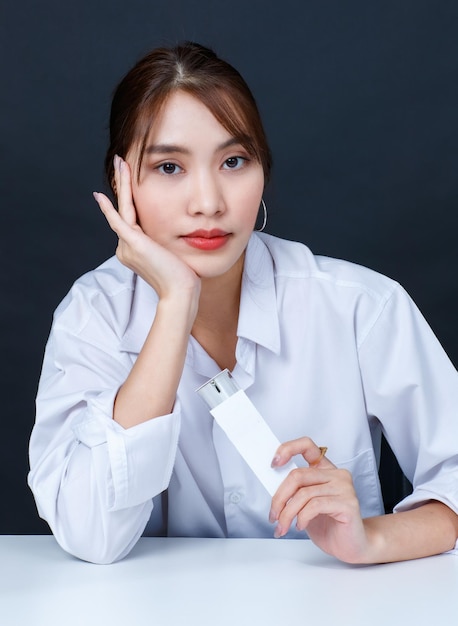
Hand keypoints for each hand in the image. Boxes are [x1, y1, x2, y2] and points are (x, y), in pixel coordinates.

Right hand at [93, 155, 200, 302]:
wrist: (180, 292)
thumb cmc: (182, 277)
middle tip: (120, 161)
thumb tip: (174, 235)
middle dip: (123, 183)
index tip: (129, 180)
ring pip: (123, 208)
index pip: (130, 217)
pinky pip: (118, 221)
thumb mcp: (172, 255)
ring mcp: (127, 246)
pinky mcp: (132, 244)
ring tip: (120, 162)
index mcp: (134, 249)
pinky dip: (108, 208)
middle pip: (124, 209)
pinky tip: (99, 196)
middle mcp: (126, 247)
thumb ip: (166, 243)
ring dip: (122, 184)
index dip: (129, 196)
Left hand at [270, 437, 370, 562]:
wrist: (350, 547)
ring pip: (303, 494)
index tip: (273, 463)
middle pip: (298, 475)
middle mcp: (336, 474)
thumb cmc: (328, 525)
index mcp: (324, 469)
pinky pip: (315, 505)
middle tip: (273, 515)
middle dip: (279, 497)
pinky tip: (301, 525)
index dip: (288, 449)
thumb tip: (271, 485)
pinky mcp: (348, 503)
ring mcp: (344, 487)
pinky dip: (302, 517)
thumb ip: (294, 491)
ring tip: (283, 526)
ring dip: (287, 513)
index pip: (307, 445)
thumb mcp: (305, 504)